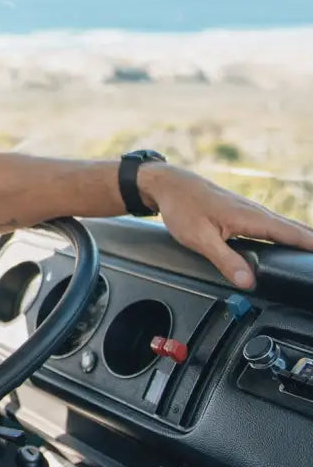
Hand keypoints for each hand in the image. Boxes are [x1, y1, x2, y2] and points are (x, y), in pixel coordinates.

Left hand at [140, 164, 312, 288]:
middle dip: (312, 243)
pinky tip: (292, 242)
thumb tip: (248, 282)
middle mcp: (255, 211)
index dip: (311, 246)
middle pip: (294, 229)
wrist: (168, 183)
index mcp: (250, 217)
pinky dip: (290, 233)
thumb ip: (225, 260)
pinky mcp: (243, 212)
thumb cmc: (181, 207)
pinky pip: (274, 224)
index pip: (291, 234)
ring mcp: (250, 210)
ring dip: (304, 238)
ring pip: (285, 226)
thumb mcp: (199, 238)